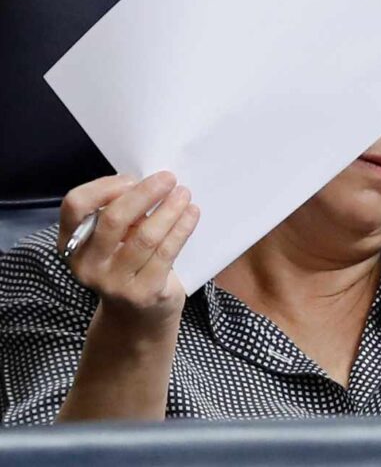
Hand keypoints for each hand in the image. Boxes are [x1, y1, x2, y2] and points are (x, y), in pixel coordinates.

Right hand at [58, 171, 199, 333]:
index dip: (104, 187)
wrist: (137, 318)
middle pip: (113, 218)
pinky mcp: (143, 292)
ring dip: (169, 209)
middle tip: (169, 178)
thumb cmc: (127, 264)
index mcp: (72, 243)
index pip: (75, 205)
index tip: (132, 179)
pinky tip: (192, 213)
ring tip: (184, 194)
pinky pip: (166, 252)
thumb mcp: (114, 239)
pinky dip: (182, 227)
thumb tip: (151, 183)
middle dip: (145, 193)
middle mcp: (87, 265)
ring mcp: (114, 282)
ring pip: (145, 236)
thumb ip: (121, 214)